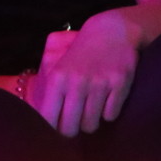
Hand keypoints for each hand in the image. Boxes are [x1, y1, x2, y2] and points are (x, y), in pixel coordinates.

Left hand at [28, 10, 139, 136]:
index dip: (51, 128)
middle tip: (74, 120)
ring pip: (90, 125)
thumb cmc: (79, 52)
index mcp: (57, 77)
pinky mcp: (120, 85)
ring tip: (90, 107)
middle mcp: (77, 82)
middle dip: (71, 129)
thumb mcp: (56, 63)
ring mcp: (100, 84)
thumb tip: (40, 117)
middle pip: (70, 129)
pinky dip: (108, 112)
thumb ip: (45, 87)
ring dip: (90, 121)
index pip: (48, 118)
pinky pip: (110, 116)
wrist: (111, 31)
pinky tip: (106, 99)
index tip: (55, 125)